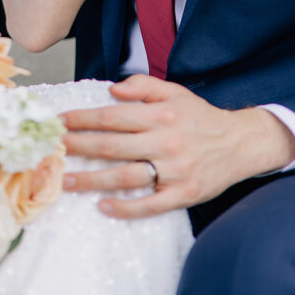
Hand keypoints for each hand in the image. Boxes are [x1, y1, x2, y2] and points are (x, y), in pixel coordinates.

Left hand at [60, 74, 294, 218]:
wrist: (241, 143)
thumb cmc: (200, 117)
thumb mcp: (175, 91)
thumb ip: (143, 87)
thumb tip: (111, 90)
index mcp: (161, 115)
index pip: (112, 117)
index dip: (83, 119)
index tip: (60, 122)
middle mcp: (165, 142)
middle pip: (112, 146)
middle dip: (79, 147)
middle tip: (52, 150)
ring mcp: (174, 170)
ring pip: (125, 176)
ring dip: (92, 180)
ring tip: (66, 181)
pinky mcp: (183, 194)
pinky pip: (150, 205)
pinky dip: (126, 208)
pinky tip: (104, 207)